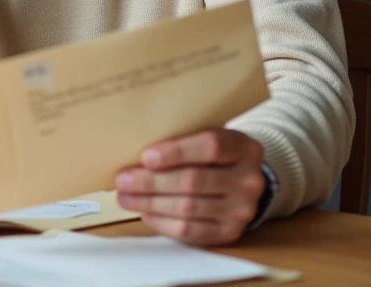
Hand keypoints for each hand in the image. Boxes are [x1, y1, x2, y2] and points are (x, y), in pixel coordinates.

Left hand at [115, 129, 266, 245]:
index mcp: (244, 148)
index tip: (146, 156)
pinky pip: (191, 231)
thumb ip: (184, 141)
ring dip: (151, 203)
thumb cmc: (216, 156)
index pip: (211, 147)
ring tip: (125, 197)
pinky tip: (146, 213)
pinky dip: (163, 223)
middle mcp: (248, 181)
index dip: (176, 152)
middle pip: (194, 181)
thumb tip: (137, 153)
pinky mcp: (230, 233)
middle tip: (123, 180)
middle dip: (152, 182)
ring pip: (188, 208)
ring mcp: (242, 210)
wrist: (244, 182)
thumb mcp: (209, 137)